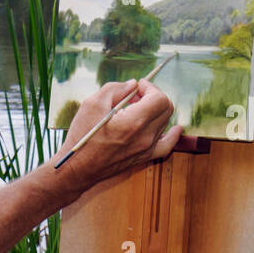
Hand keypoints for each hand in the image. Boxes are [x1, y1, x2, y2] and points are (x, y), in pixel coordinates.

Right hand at [50, 79, 181, 193]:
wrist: (77, 168)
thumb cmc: (82, 137)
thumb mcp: (92, 104)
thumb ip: (115, 89)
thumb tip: (132, 85)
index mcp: (134, 122)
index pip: (159, 98)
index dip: (150, 87)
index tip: (138, 86)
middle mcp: (146, 136)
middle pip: (166, 108)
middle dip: (153, 96)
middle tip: (136, 95)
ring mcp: (147, 148)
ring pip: (165, 122)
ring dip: (155, 110)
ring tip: (136, 109)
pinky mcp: (144, 157)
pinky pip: (167, 145)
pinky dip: (172, 134)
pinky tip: (176, 128)